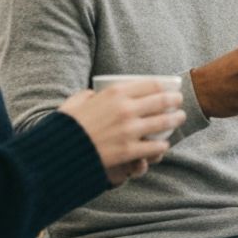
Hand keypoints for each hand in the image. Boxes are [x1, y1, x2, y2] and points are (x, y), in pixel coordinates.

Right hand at [59, 81, 184, 186]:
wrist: (58, 152)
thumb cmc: (65, 126)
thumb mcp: (75, 103)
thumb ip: (86, 96)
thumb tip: (92, 94)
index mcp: (114, 93)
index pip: (151, 84)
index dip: (165, 86)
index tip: (170, 88)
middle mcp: (126, 109)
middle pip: (162, 101)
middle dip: (175, 100)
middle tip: (179, 102)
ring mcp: (129, 130)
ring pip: (164, 123)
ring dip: (175, 120)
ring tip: (179, 119)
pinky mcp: (129, 150)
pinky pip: (155, 147)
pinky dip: (161, 145)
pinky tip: (163, 144)